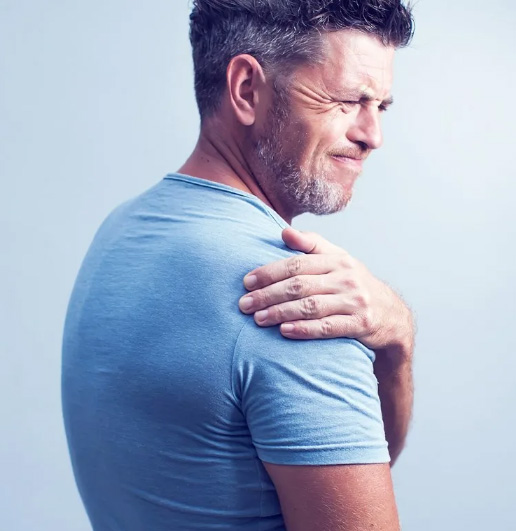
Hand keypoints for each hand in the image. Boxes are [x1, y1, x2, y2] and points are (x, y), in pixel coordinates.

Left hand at [239, 228, 413, 358]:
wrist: (392, 314)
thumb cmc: (353, 285)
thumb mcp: (338, 260)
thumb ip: (311, 245)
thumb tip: (283, 231)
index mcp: (337, 259)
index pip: (297, 263)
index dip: (269, 272)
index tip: (247, 282)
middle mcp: (346, 277)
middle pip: (300, 285)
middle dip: (268, 295)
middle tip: (244, 304)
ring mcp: (355, 301)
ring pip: (311, 306)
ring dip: (280, 313)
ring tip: (258, 319)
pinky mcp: (361, 324)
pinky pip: (327, 327)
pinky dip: (304, 329)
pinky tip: (284, 331)